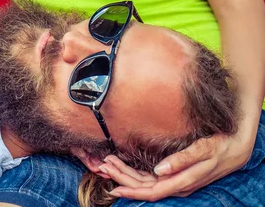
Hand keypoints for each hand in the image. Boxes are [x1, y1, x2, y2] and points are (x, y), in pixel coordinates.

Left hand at [99, 133, 253, 201]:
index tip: (112, 184)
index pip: (150, 190)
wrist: (235, 148)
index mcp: (181, 182)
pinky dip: (136, 172)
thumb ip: (182, 160)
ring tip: (108, 164)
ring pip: (145, 181)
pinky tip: (125, 166)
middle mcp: (176, 184)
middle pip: (143, 186)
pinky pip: (152, 177)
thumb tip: (160, 171)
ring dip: (126, 174)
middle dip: (122, 177)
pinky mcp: (175, 172)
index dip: (130, 188)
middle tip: (103, 165)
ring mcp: (175, 179)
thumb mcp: (203, 151)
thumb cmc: (219, 148)